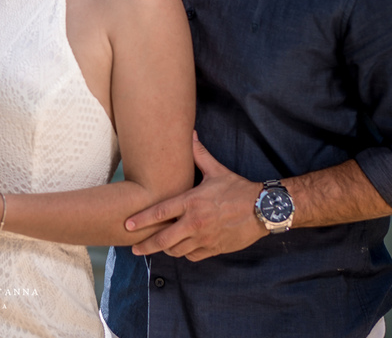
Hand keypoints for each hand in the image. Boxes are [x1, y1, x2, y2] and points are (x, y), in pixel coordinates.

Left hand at [124, 133, 266, 260]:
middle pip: (163, 239)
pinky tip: (181, 249)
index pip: (160, 213)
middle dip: (146, 245)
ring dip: (165, 249)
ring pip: (177, 250)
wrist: (263, 209)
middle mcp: (195, 222)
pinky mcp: (214, 248)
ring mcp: (205, 238)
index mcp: (192, 202)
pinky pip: (193, 256)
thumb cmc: (238, 189)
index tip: (127, 225)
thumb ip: (199, 155)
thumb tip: (191, 134)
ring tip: (156, 247)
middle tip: (134, 248)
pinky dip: (184, 253)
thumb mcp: (217, 170)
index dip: (142, 220)